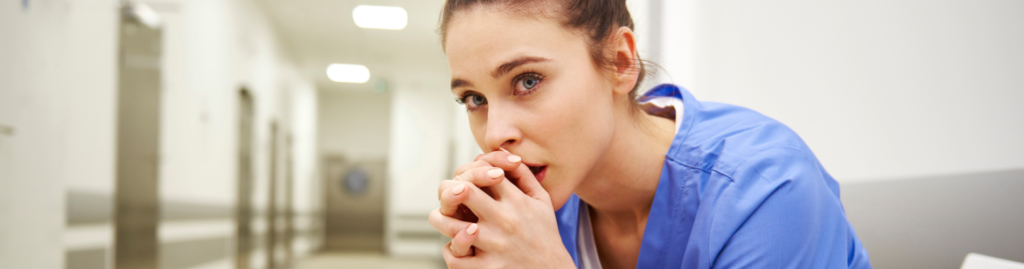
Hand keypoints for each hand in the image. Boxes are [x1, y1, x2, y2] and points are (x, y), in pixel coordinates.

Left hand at [430, 152, 573, 267]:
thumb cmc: (545, 235)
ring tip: (443, 218)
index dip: (469, 171)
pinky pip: (456, 257)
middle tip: (448, 195)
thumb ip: (524, 176)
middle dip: (448, 189)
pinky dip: (450, 250)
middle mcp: (504, 220)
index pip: (483, 172)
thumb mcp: (542, 201)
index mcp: (516, 201)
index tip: (467, 180)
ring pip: (451, 225)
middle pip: (463, 191)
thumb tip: (502, 154)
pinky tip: (454, 246)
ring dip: (441, 219)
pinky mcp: (488, 268)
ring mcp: (494, 245)